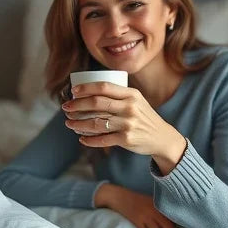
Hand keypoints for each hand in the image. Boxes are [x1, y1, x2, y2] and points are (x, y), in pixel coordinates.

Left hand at [62, 82, 187, 174]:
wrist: (161, 136)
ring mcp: (128, 123)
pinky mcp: (126, 139)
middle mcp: (130, 107)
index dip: (86, 88)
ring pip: (95, 122)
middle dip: (77, 105)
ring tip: (69, 123)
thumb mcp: (137, 101)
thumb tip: (89, 92)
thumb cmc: (144, 117)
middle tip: (66, 107)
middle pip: (97, 103)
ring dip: (78, 123)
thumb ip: (119, 95)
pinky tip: (82, 138)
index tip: (73, 91)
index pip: (104, 87)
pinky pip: (101, 139)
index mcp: (132, 94)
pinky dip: (88, 140)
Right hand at [95, 183, 176, 227]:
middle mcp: (155, 210)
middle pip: (166, 226)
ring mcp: (146, 215)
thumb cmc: (134, 200)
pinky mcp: (137, 220)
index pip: (171, 219)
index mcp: (159, 206)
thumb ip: (159, 211)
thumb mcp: (150, 203)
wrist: (118, 196)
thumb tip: (169, 223)